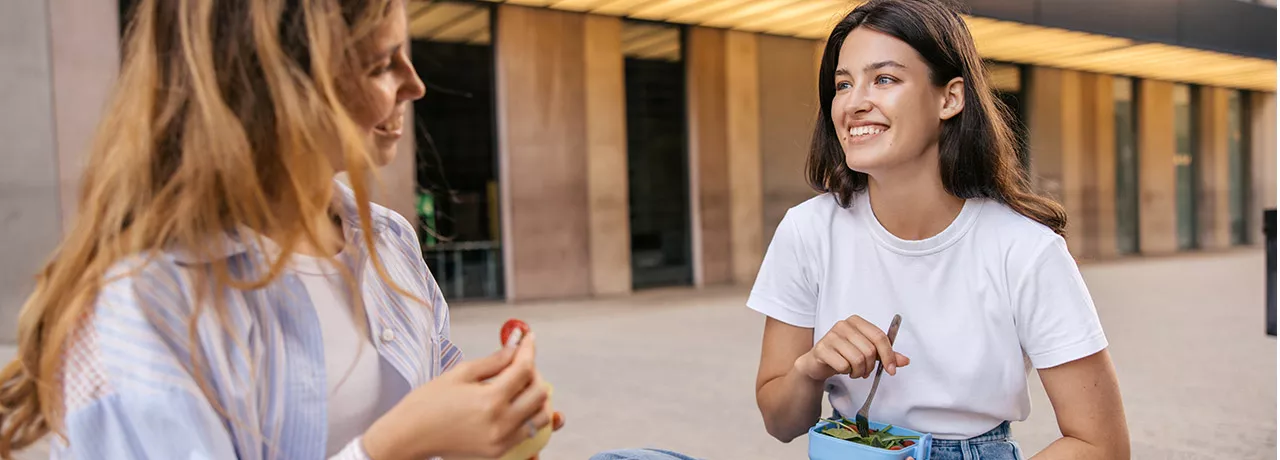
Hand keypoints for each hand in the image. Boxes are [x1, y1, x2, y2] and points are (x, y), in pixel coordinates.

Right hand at [363, 333, 549, 459]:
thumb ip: (494, 360)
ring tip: (518, 386)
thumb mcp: (460, 373)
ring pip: (541, 416)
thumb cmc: (428, 402)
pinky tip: (516, 404)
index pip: (524, 369)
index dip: (528, 348)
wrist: (410, 436)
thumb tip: (516, 342)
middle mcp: (501, 423)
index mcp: (490, 400)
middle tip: (518, 363)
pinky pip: (528, 432)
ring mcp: (502, 440)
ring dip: (536, 397)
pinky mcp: (498, 451)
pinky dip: (529, 416)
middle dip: (533, 372)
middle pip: (540, 392)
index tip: (528, 337)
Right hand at [793, 315, 909, 381]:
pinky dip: (846, 372)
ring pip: (857, 359)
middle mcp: (843, 325)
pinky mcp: (822, 349)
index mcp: (856, 321)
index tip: (892, 370)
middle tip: (865, 371)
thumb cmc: (843, 355)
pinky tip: (842, 369)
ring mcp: (831, 336)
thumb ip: (885, 355)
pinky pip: (843, 365)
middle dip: (870, 367)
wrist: (817, 363)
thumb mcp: (867, 353)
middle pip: (869, 350)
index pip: (879, 337)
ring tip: (853, 371)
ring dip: (858, 371)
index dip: (889, 355)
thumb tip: (904, 360)